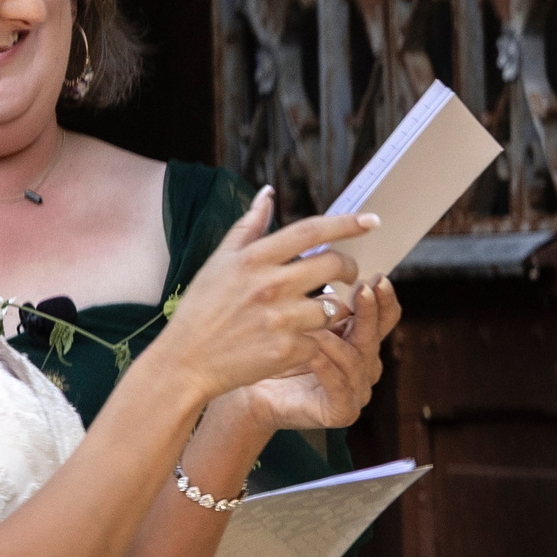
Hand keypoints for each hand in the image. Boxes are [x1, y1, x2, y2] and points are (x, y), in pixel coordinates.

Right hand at [147, 188, 371, 404]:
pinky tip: (291, 343)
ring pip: (332, 306)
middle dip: (349, 268)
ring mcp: (280, 319)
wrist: (184, 364)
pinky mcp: (287, 350)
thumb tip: (268, 193)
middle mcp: (269, 284)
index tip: (372, 220)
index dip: (347, 223)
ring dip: (329, 309)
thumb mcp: (218, 262)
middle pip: (333, 264)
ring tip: (309, 314)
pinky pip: (320, 340)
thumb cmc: (201, 310)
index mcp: (253, 258)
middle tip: (347, 274)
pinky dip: (312, 342)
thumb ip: (248, 226)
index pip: (311, 231)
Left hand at [245, 278, 400, 431]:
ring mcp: (357, 391)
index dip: (384, 299)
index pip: (385, 318)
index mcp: (361, 342)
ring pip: (357, 359)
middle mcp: (365, 366)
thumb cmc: (274, 351)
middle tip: (362, 290)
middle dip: (369, 312)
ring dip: (335, 339)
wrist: (250, 392)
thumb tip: (329, 253)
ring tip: (313, 324)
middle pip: (375, 336)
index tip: (377, 278)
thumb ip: (322, 297)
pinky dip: (326, 367)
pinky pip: (339, 386)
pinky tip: (312, 352)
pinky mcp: (342, 412)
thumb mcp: (302, 318)